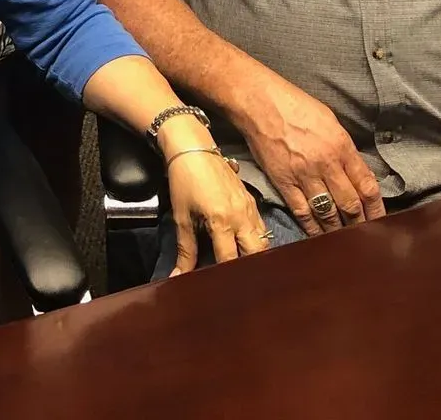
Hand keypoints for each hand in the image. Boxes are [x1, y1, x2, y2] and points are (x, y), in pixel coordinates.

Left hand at [164, 149, 269, 275]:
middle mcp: (241, 217)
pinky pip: (261, 227)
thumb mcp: (181, 217)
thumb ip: (185, 249)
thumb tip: (177, 276)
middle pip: (256, 254)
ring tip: (246, 270)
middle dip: (250, 270)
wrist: (194, 148)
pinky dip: (257, 240)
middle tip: (239, 283)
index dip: (226, 278)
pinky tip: (248, 247)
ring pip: (263, 241)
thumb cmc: (184, 180)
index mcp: (222, 221)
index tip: (222, 291)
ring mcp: (250, 208)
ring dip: (256, 256)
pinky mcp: (252, 200)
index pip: (230, 260)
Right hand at [237, 75, 384, 235]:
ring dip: (338, 229)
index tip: (380, 220)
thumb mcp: (330, 121)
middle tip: (365, 234)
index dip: (376, 208)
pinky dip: (312, 227)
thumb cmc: (294, 105)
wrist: (259, 102)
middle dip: (360, 223)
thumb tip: (354, 171)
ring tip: (344, 238)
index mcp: (341, 146)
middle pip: (350, 204)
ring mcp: (304, 175)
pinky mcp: (283, 182)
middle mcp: (326, 163)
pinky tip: (319, 235)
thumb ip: (344, 148)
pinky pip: (302, 211)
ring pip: (327, 212)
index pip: (367, 185)